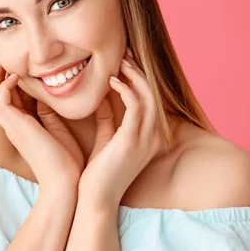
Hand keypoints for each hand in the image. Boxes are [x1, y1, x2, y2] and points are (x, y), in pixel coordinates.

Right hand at [0, 51, 84, 190]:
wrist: (66, 182)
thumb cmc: (65, 161)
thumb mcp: (55, 127)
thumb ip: (46, 110)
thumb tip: (45, 92)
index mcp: (20, 125)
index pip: (7, 96)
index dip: (7, 77)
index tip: (16, 60)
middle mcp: (11, 125)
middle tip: (1, 52)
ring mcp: (10, 126)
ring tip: (2, 58)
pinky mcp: (14, 127)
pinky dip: (4, 86)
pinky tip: (16, 76)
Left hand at [78, 49, 164, 210]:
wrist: (95, 198)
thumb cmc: (98, 171)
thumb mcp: (108, 138)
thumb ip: (109, 117)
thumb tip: (103, 95)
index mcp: (150, 136)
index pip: (151, 98)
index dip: (140, 77)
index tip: (124, 60)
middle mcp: (154, 136)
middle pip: (153, 92)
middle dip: (139, 70)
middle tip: (123, 52)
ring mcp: (146, 138)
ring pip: (148, 95)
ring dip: (134, 75)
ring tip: (119, 60)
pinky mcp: (132, 140)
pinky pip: (136, 105)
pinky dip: (126, 89)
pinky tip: (111, 80)